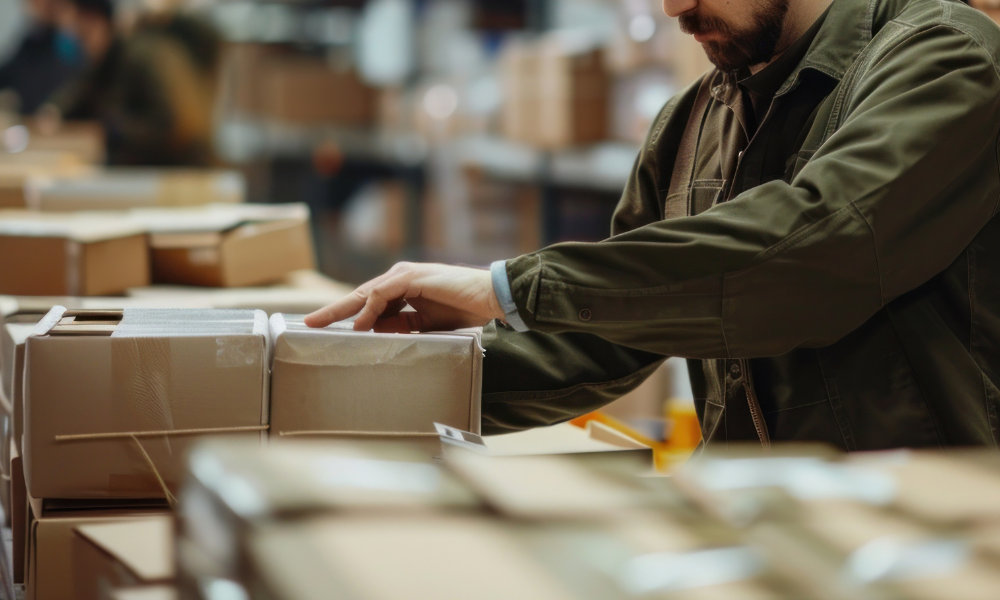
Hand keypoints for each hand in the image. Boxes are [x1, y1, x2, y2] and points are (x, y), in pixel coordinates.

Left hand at [304, 262, 505, 332]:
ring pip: (365, 294)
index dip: (345, 315)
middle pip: (359, 297)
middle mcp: (399, 278)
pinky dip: (369, 310)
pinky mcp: (411, 277)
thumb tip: (377, 335)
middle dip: (333, 311)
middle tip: (309, 323)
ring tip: (324, 326)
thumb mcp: (426, 324)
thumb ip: (402, 327)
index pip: (367, 304)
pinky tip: (361, 325)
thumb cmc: (463, 309)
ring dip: (344, 312)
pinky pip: (382, 295)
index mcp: (403, 289)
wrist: (489, 297)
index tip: (323, 328)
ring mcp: (404, 275)